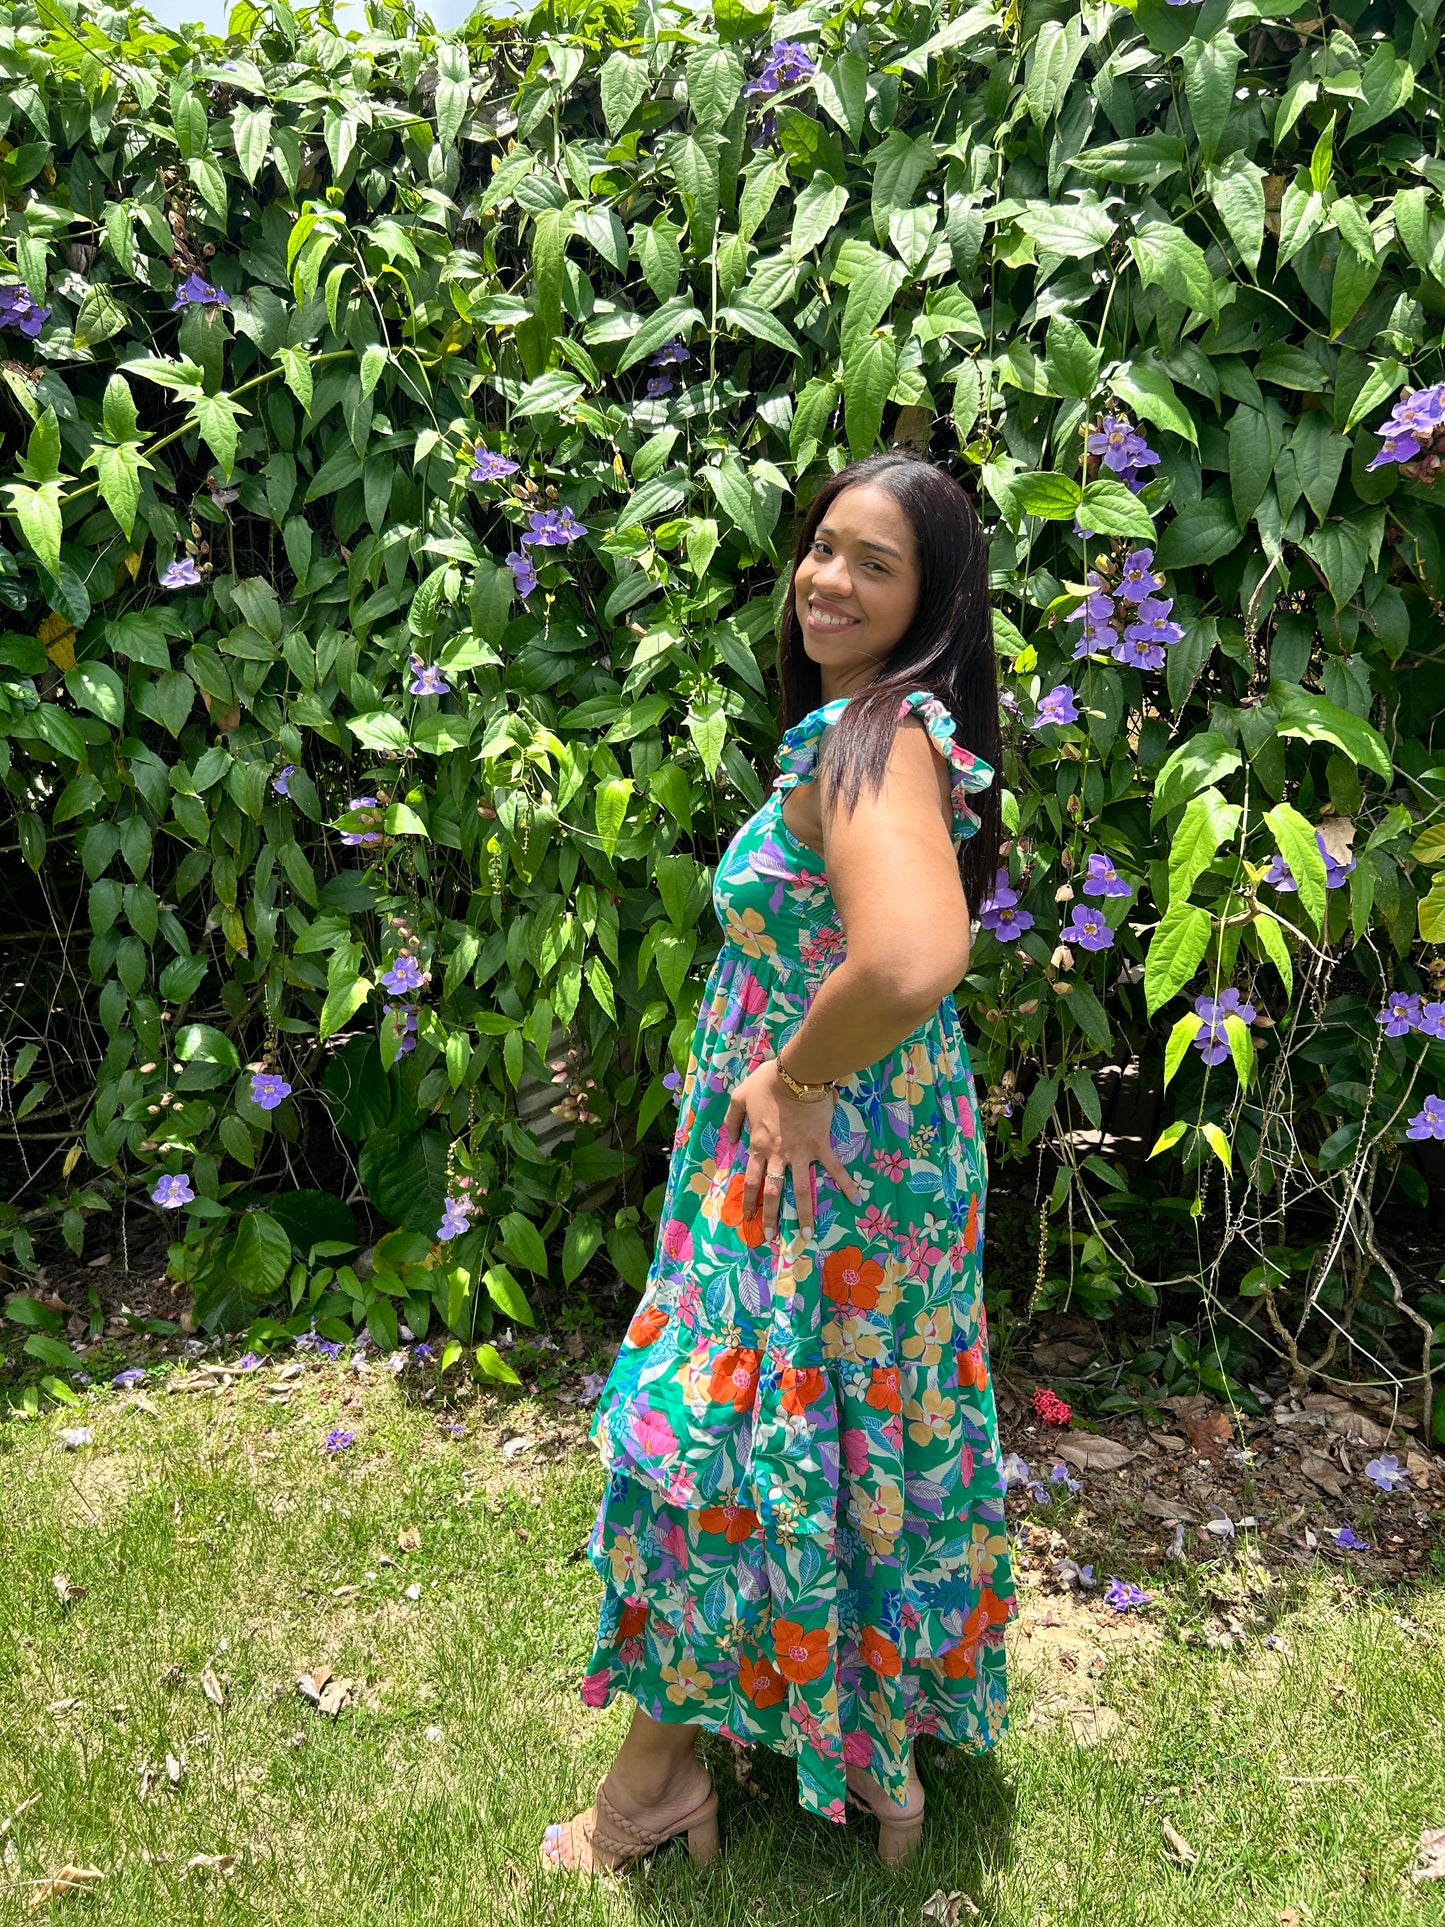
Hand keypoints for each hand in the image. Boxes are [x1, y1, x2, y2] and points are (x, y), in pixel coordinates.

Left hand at [722, 1059, 860, 1240]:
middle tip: (770, 1237)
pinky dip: (845, 1183)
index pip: (751, 1179)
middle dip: (770, 1216)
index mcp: (758, 1145)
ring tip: (806, 1234)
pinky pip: (834, 1168)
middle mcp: (778, 1155)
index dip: (748, 1200)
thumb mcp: (740, 1097)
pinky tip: (856, 1198)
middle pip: (773, 1191)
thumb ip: (732, 1120)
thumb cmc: (768, 1083)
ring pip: (801, 1189)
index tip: (747, 1218)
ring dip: (803, 1213)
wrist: (798, 1075)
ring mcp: (801, 1153)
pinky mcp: (821, 1146)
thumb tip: (730, 1139)